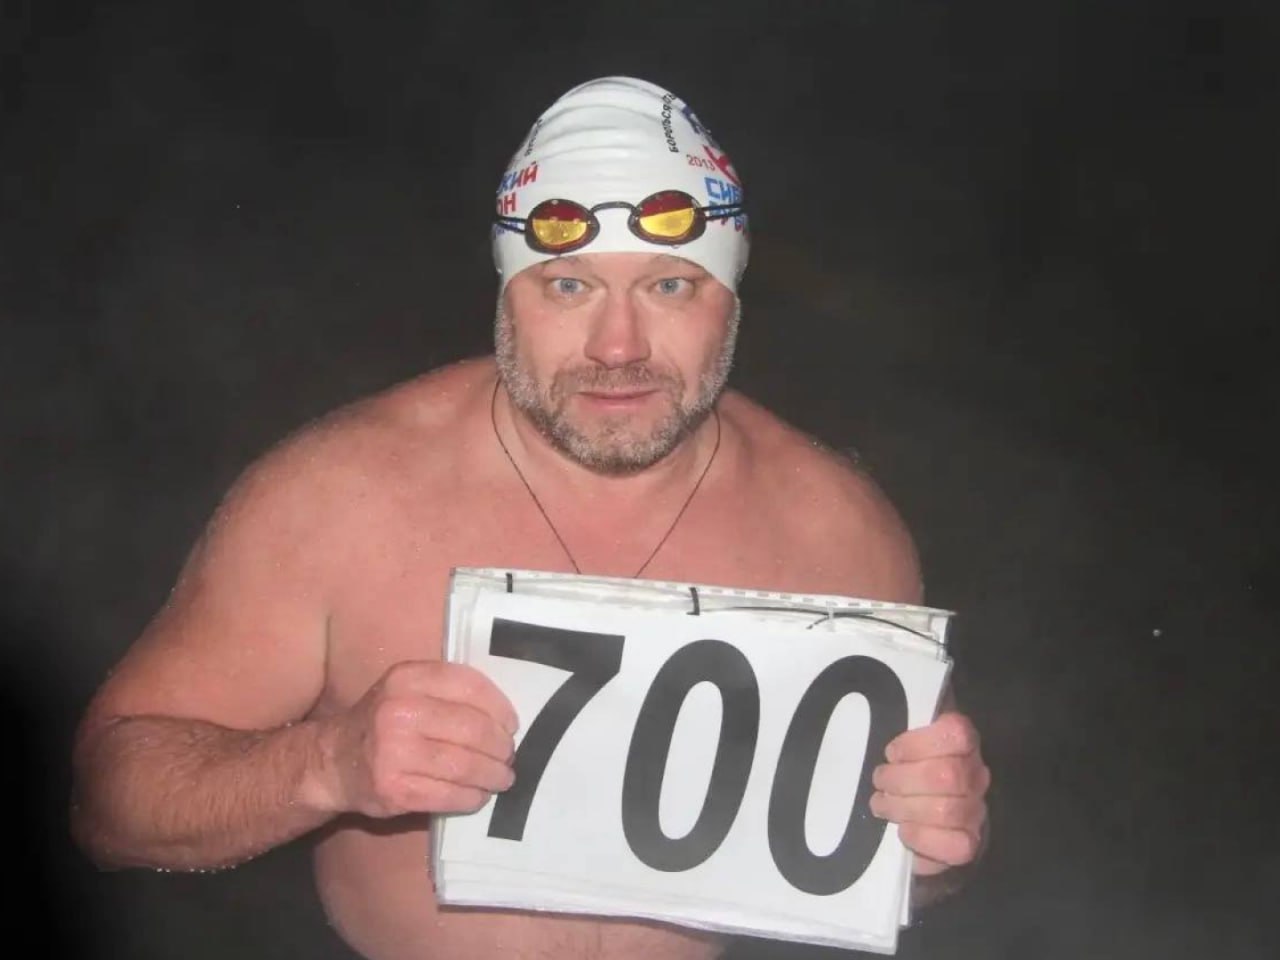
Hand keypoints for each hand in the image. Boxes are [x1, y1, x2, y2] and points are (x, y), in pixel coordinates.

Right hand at [315, 660, 517, 817]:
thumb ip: (448, 692)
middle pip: (473, 729)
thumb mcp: (407, 690)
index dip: (500, 707)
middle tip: (509, 757)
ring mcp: (394, 752)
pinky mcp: (394, 789)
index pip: (469, 686)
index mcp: (407, 678)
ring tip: (501, 779)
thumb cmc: (383, 722)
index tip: (511, 725)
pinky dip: (471, 797)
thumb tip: (505, 718)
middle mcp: (399, 711)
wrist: (333, 762)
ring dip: (492, 775)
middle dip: (501, 747)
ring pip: (465, 765)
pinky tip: (477, 796)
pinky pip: (448, 794)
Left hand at [869, 711, 988, 875]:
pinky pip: (956, 846)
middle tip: (880, 782)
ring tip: (882, 804)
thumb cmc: (906, 766)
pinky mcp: (969, 843)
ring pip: (947, 810)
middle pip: (946, 775)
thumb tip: (883, 716)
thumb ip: (902, 729)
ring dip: (904, 808)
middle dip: (902, 780)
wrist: (922, 812)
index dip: (916, 744)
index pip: (956, 733)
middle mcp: (976, 774)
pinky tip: (904, 830)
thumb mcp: (905, 741)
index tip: (891, 753)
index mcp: (962, 740)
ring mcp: (976, 810)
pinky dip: (922, 837)